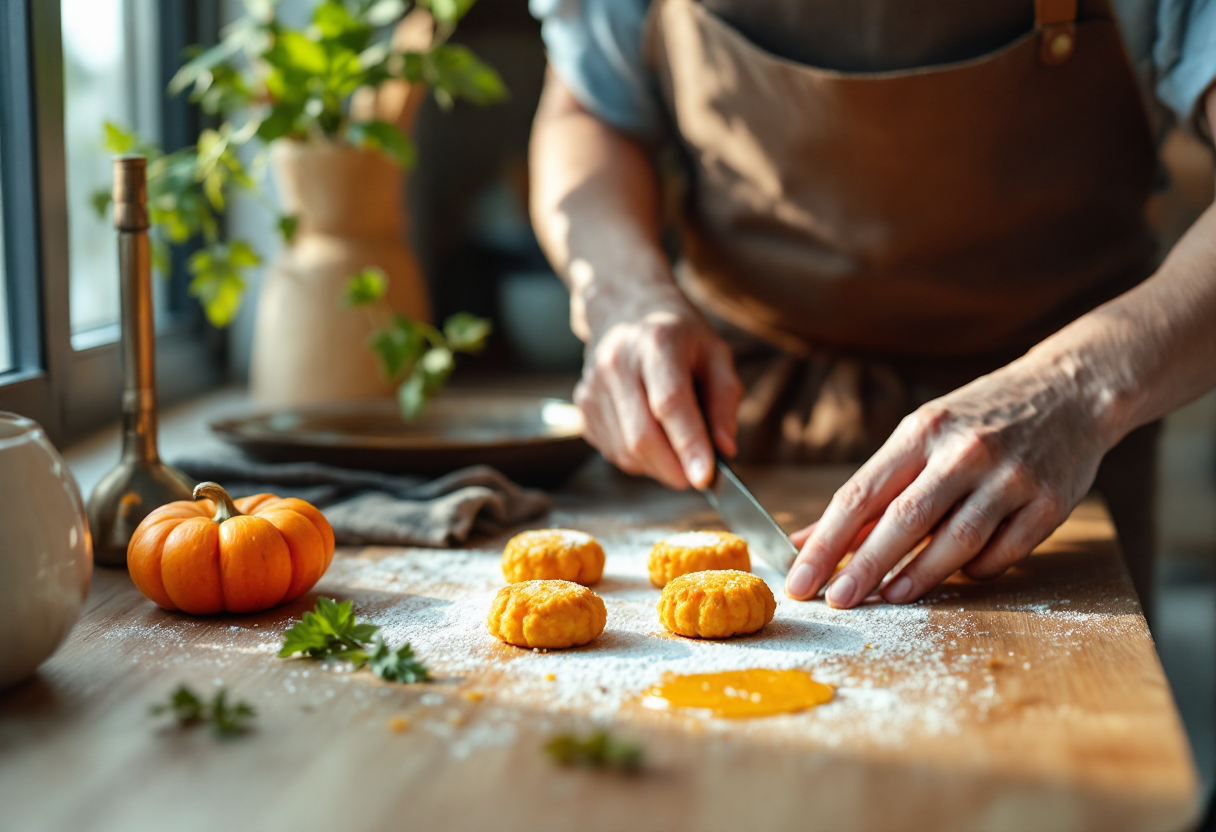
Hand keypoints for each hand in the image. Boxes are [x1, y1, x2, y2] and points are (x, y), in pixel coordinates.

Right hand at [574, 293, 742, 489]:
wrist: (625, 309)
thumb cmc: (678, 335)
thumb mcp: (715, 354)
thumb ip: (724, 400)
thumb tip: (724, 450)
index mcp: (656, 342)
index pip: (670, 403)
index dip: (688, 444)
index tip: (705, 478)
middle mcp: (616, 362)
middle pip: (641, 436)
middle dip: (674, 468)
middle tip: (698, 476)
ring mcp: (593, 385)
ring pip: (626, 451)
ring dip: (658, 465)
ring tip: (676, 445)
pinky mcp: (582, 405)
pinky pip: (613, 451)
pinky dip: (639, 458)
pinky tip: (652, 435)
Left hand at [784, 355, 1114, 606]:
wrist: (1070, 390)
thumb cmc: (978, 420)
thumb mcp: (919, 436)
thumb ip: (870, 491)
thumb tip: (809, 540)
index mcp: (920, 432)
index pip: (860, 494)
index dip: (825, 542)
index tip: (799, 579)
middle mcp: (963, 452)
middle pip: (904, 520)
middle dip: (864, 566)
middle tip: (837, 601)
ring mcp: (1009, 477)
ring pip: (956, 541)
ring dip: (919, 576)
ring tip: (890, 598)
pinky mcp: (1049, 502)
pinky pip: (1004, 553)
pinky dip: (976, 571)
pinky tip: (958, 576)